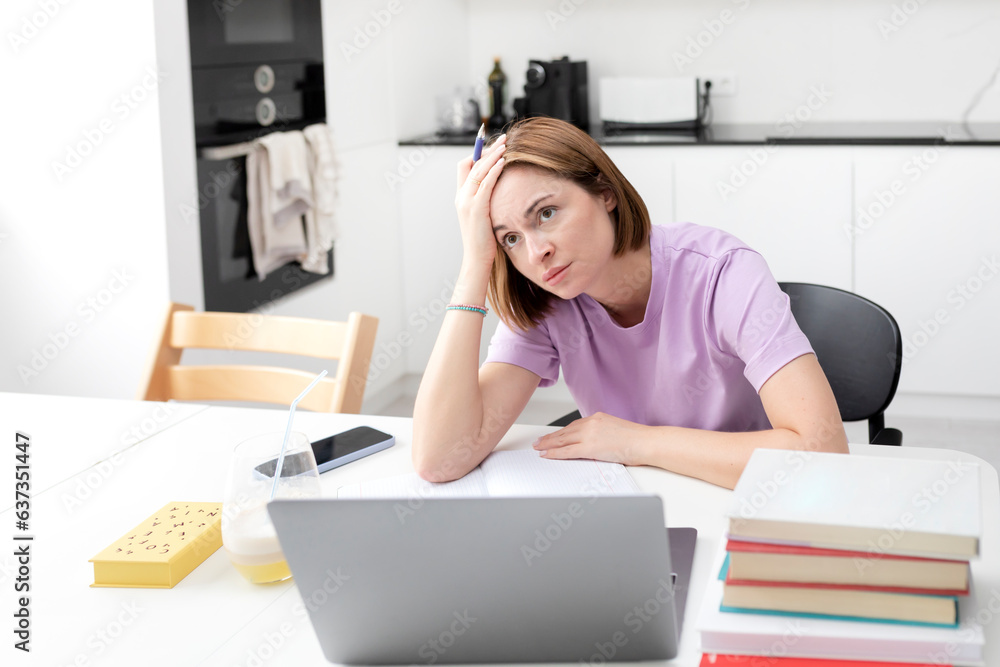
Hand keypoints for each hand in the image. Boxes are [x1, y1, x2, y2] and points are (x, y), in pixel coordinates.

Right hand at [455, 135, 505, 274]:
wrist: (477, 259)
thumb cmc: (483, 241)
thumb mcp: (483, 217)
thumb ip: (486, 202)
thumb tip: (500, 191)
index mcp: (461, 197)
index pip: (465, 166)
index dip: (478, 154)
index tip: (493, 146)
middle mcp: (461, 196)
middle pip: (471, 163)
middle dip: (487, 148)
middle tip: (502, 138)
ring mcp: (467, 202)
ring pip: (478, 170)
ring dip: (492, 154)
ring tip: (505, 144)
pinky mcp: (476, 208)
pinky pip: (485, 183)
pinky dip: (494, 169)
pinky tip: (504, 161)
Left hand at [533, 412, 648, 465]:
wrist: (647, 442)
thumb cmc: (638, 440)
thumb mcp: (617, 431)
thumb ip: (603, 435)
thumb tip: (596, 445)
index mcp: (598, 418)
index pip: (575, 426)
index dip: (562, 432)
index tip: (554, 435)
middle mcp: (592, 423)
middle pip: (565, 431)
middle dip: (550, 437)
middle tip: (539, 441)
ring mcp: (590, 434)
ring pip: (563, 440)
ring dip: (548, 444)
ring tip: (538, 448)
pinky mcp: (590, 447)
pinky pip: (567, 451)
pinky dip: (554, 453)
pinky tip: (546, 455)